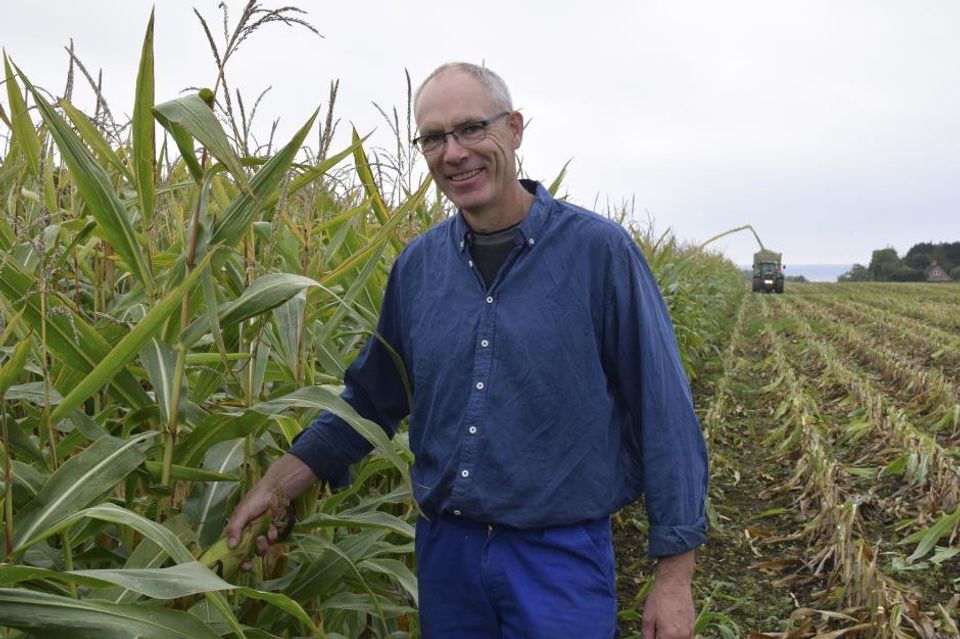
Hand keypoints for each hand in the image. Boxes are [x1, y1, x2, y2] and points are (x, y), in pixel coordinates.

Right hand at [223, 454, 316, 569]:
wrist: (277, 491)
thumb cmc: (256, 499)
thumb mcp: (242, 512)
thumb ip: (235, 528)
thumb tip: (230, 546)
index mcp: (236, 528)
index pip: (229, 547)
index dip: (231, 557)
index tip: (234, 565)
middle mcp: (247, 533)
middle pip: (245, 553)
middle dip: (247, 560)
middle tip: (248, 565)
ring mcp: (260, 533)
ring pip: (259, 548)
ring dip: (261, 546)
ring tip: (263, 537)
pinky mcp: (272, 531)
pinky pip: (271, 540)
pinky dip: (271, 535)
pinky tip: (273, 527)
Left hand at [642, 551, 695, 638]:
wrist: (674, 582)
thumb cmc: (659, 597)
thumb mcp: (647, 617)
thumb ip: (647, 636)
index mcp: (668, 636)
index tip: (652, 635)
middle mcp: (682, 637)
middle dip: (662, 637)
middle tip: (656, 631)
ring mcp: (690, 632)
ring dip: (671, 638)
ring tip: (663, 628)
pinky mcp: (693, 627)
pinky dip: (679, 637)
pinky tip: (672, 629)